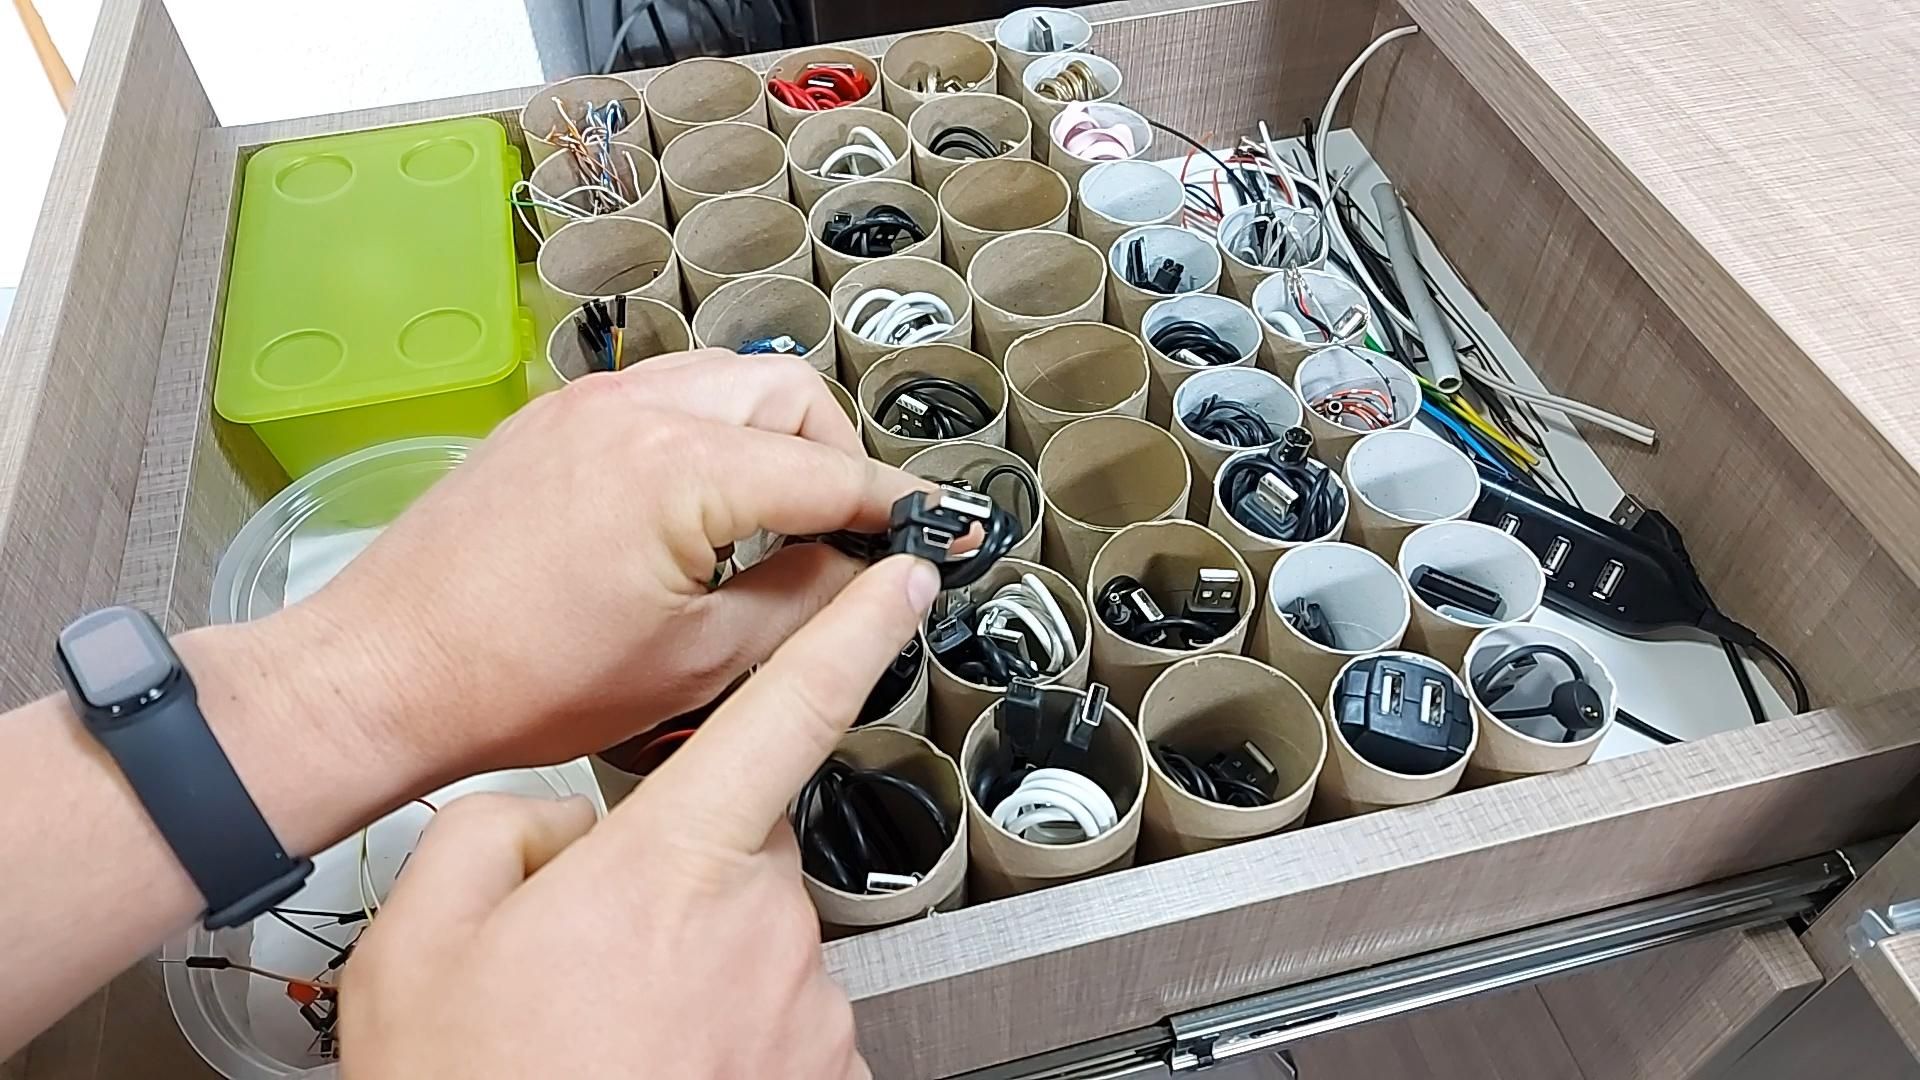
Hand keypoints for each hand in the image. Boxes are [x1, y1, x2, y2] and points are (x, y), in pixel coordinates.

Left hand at [253, 351, 926, 778]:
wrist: (386, 672)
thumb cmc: (517, 682)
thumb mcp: (695, 662)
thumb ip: (802, 604)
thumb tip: (864, 573)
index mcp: (681, 470)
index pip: (828, 471)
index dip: (896, 504)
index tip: (937, 526)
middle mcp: (636, 410)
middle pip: (788, 393)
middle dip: (835, 455)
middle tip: (851, 531)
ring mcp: (586, 404)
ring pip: (727, 378)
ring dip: (773, 433)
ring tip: (778, 515)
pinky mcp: (551, 417)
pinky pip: (663, 392)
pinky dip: (709, 429)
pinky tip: (702, 501)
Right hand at [339, 555, 939, 1078]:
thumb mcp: (422, 936)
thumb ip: (499, 829)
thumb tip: (562, 822)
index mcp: (671, 867)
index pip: (785, 713)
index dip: (851, 633)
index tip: (903, 581)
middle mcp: (763, 930)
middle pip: (742, 844)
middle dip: (680, 870)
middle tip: (589, 946)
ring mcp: (803, 1012)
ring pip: (758, 937)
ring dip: (698, 962)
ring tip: (607, 1026)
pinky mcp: (825, 1073)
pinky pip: (779, 1014)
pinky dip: (726, 1030)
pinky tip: (652, 1061)